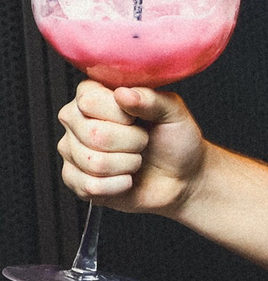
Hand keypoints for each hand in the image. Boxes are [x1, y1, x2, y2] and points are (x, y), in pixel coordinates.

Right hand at [57, 81, 206, 214]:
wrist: (182, 177)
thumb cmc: (176, 141)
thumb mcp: (174, 113)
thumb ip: (152, 99)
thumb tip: (123, 94)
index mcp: (94, 95)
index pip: (89, 101)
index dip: (122, 115)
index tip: (138, 119)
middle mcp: (76, 120)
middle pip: (94, 134)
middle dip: (133, 142)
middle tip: (143, 142)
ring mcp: (72, 150)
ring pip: (94, 163)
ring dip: (128, 164)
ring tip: (136, 159)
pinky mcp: (75, 180)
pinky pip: (91, 186)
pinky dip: (119, 185)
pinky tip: (127, 179)